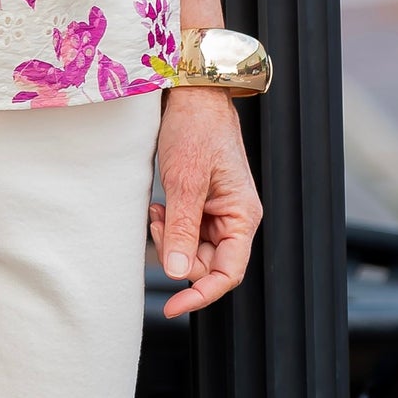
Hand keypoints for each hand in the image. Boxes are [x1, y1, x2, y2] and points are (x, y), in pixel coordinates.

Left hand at [149, 89, 262, 317]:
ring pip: (194, 247)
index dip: (201, 293)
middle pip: (209, 263)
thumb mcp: (185, 180)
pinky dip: (168, 223)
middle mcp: (234, 217)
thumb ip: (181, 228)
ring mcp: (218, 209)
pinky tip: (157, 206)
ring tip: (155, 211)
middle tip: (155, 225)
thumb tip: (175, 273)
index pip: (228, 273)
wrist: (191, 92)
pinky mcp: (202, 200)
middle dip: (177, 254)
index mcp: (243, 216)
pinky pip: (186, 228)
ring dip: (170, 237)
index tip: (172, 305)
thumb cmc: (195, 128)